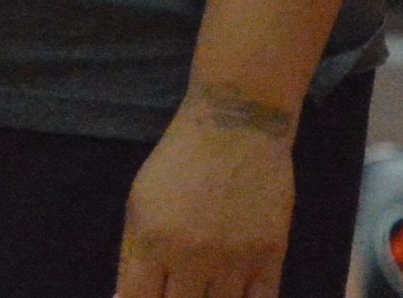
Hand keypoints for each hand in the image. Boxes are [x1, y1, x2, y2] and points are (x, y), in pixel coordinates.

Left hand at [117, 88, 296, 297]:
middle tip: (180, 292)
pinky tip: (234, 296)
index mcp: (153, 241)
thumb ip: (130, 256)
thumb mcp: (140, 202)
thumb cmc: (179, 161)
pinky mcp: (271, 254)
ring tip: (203, 290)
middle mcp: (192, 256)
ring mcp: (234, 258)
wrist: (236, 121)